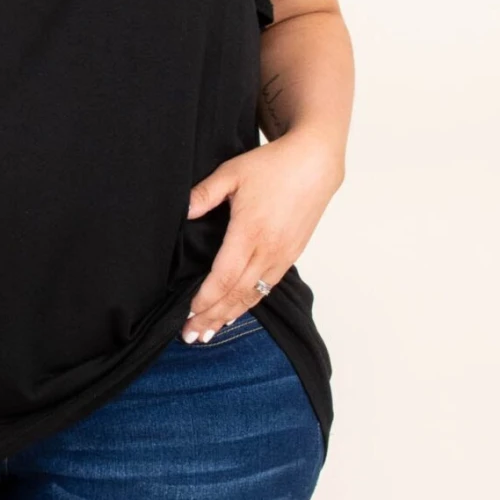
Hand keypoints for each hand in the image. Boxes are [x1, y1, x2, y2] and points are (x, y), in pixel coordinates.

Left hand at [183, 131, 342, 337]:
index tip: (187, 313)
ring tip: (208, 333)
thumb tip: (183, 211)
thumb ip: (204, 194)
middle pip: (236, 294)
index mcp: (250, 232)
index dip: (205, 299)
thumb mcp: (233, 172)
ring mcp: (282, 256)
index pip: (224, 277)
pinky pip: (267, 288)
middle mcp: (268, 250)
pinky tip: (235, 313)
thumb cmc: (275, 166)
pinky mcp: (291, 256)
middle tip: (190, 335)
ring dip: (229, 316)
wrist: (316, 164)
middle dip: (212, 317)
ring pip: (253, 296)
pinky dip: (249, 304)